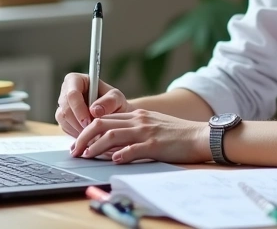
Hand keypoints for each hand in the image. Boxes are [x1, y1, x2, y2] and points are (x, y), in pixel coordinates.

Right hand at [55, 73, 131, 136]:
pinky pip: (65, 128)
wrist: (113, 115)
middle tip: (93, 131)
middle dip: (79, 122)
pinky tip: (88, 133)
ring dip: (78, 129)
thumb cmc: (114, 102)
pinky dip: (77, 133)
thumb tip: (94, 110)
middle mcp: (65, 91)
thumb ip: (109, 101)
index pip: (72, 94)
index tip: (89, 121)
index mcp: (76, 80)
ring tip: (94, 132)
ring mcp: (62, 106)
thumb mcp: (117, 98)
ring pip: (63, 120)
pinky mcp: (63, 119)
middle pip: (65, 109)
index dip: (79, 108)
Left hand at [70, 109, 210, 164]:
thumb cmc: (178, 134)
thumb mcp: (153, 126)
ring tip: (86, 156)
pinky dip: (120, 155)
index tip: (78, 143)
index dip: (87, 130)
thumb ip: (134, 132)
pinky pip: (133, 149)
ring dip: (95, 147)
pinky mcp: (155, 145)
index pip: (104, 118)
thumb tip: (114, 147)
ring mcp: (146, 132)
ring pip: (112, 135)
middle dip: (84, 137)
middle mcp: (139, 120)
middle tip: (75, 151)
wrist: (201, 135)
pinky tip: (114, 161)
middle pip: (102, 124)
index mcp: (137, 115)